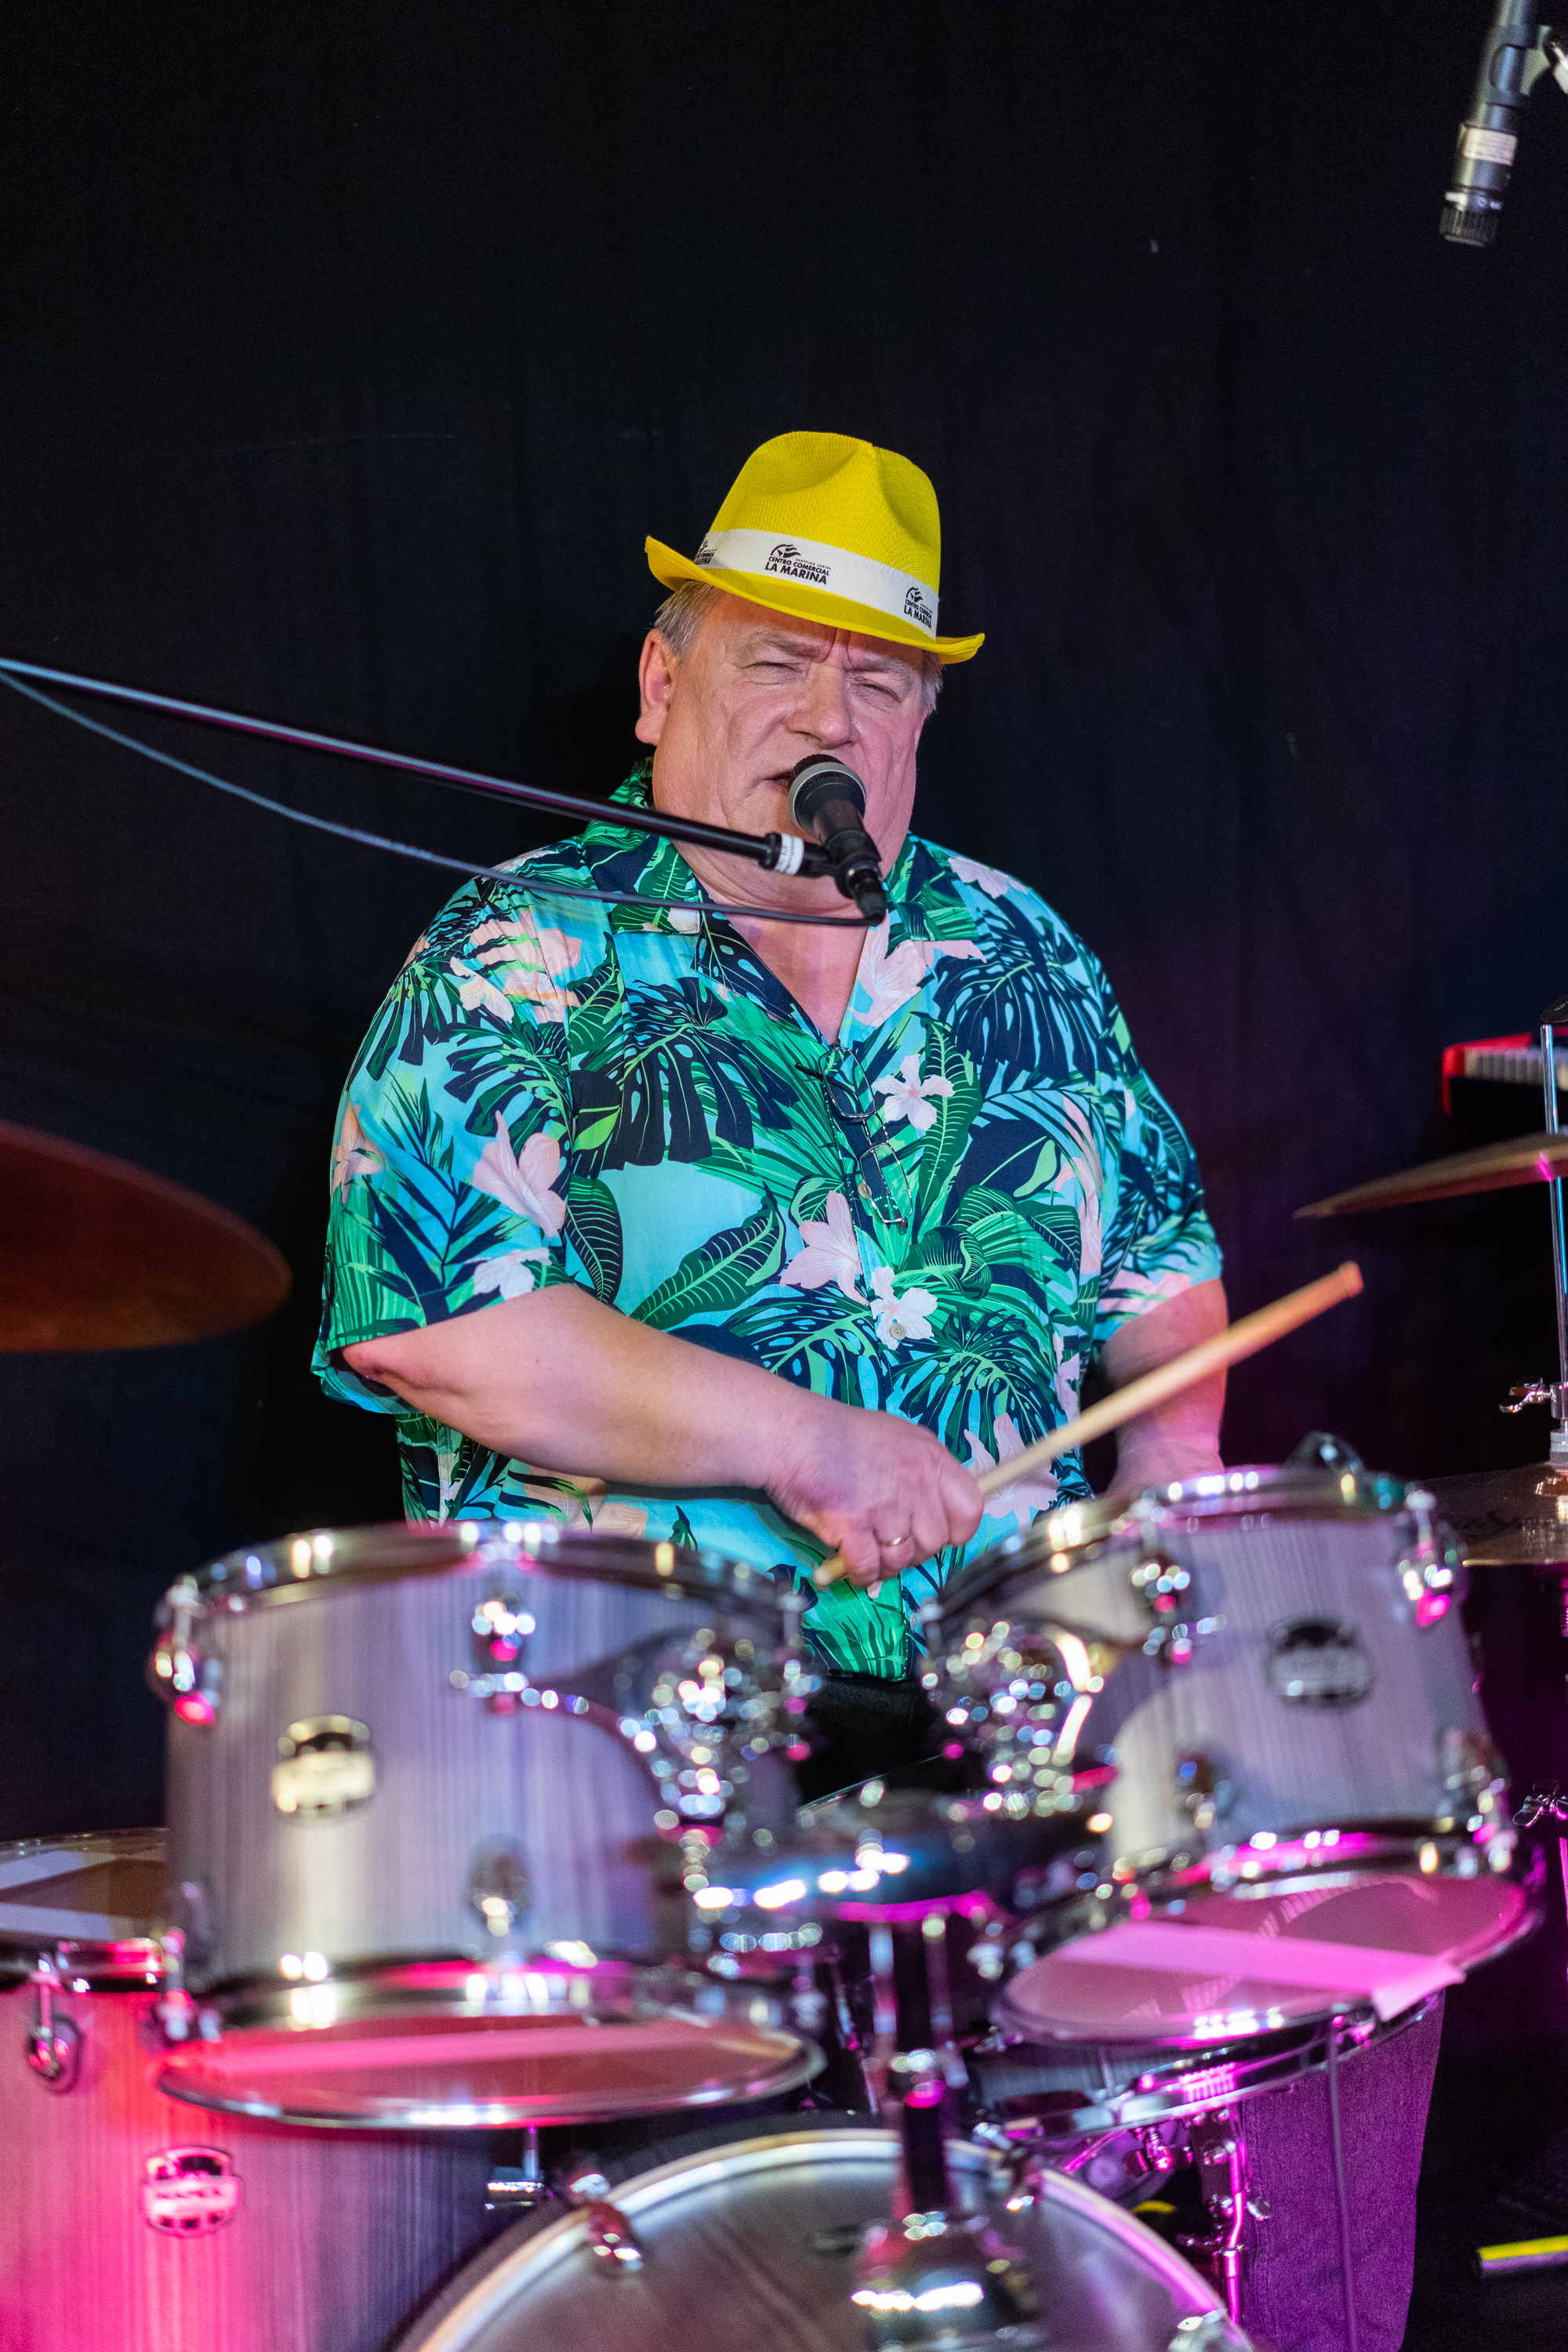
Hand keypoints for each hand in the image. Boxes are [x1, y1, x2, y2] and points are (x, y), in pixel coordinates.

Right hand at [758, 1393, 982, 1587]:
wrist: (791, 1434)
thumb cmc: (840, 1436)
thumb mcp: (897, 1437)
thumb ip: (922, 1471)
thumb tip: (933, 1511)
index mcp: (930, 1458)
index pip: (970, 1509)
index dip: (955, 1530)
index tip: (935, 1533)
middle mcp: (915, 1480)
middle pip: (935, 1542)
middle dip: (914, 1551)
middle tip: (889, 1542)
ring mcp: (884, 1504)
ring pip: (902, 1559)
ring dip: (885, 1564)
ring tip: (867, 1551)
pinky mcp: (852, 1523)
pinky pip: (869, 1567)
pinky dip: (861, 1574)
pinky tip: (850, 1565)